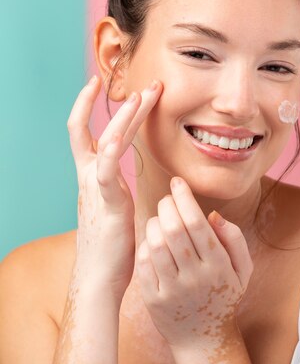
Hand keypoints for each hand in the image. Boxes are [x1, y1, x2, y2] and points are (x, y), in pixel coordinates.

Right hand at [67, 75, 162, 303]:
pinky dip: (110, 150)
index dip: (92, 107)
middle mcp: (90, 176)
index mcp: (94, 175)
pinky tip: (119, 135)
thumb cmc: (111, 245)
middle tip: (146, 86)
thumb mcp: (114, 205)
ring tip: (143, 96)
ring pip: (105, 141)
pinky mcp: (106, 203)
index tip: (107, 87)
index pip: (90, 132)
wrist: (99, 277)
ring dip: (125, 117)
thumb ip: (116, 186)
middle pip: (100, 129)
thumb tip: (123, 176)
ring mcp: (95, 187)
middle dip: (122, 105)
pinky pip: (106, 171)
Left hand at [136, 176, 253, 349]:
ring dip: (153, 223)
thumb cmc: (223, 295)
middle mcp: (195, 278)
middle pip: (174, 230)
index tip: (177, 182)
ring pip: (156, 245)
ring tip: (159, 218)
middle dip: (166, 205)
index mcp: (218, 266)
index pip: (197, 223)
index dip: (184, 197)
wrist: (203, 339)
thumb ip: (234, 239)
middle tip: (167, 198)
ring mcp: (173, 290)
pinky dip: (144, 245)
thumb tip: (213, 214)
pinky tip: (151, 239)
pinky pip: (143, 264)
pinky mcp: (153, 300)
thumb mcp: (243, 269)